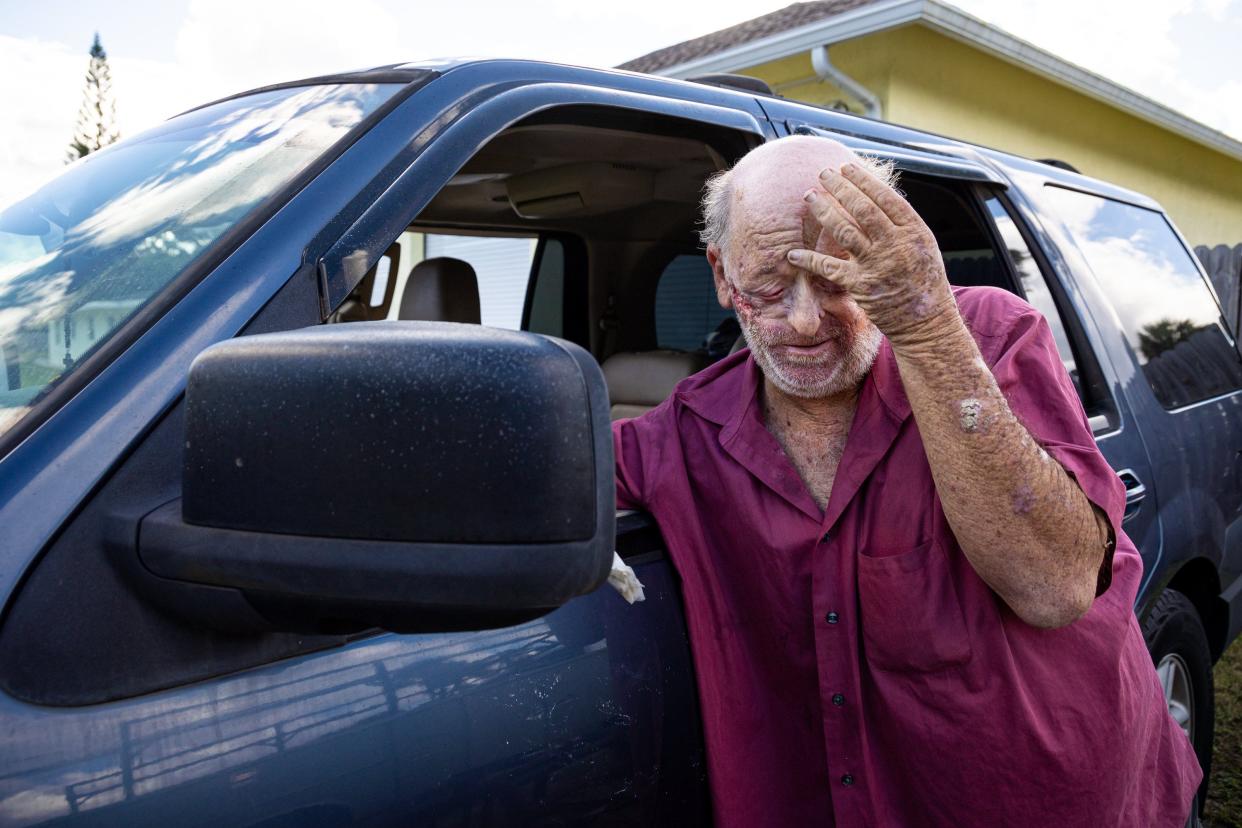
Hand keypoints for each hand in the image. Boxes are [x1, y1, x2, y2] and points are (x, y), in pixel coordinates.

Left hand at [789, 162, 959, 351]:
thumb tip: (873, 197)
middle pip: (863, 209)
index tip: (845, 167)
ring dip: (824, 211)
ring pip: (844, 231)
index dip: (863, 180)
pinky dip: (809, 260)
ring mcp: (877, 265)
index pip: (885, 197)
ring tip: (809, 196)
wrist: (926, 320)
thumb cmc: (923, 279)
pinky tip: (793, 253)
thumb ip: (900, 224)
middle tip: (822, 174)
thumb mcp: (923, 244)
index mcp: (914, 230)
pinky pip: (829, 268)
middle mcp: (895, 244)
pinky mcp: (860, 285)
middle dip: (840, 188)